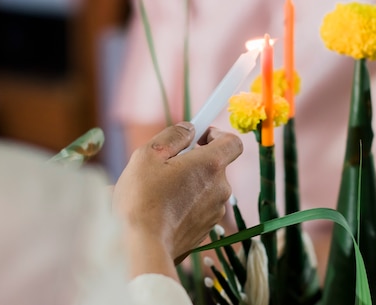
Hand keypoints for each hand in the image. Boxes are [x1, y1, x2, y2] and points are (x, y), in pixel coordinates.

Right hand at [113, 122, 242, 272]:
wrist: (143, 247)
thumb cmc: (142, 199)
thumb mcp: (149, 154)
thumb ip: (174, 135)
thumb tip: (190, 129)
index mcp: (211, 165)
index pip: (233, 142)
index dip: (217, 135)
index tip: (198, 137)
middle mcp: (220, 188)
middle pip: (215, 165)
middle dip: (193, 161)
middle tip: (166, 166)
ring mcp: (215, 212)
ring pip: (204, 187)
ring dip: (187, 184)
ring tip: (158, 192)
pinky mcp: (205, 230)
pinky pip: (198, 208)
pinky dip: (185, 204)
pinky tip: (161, 210)